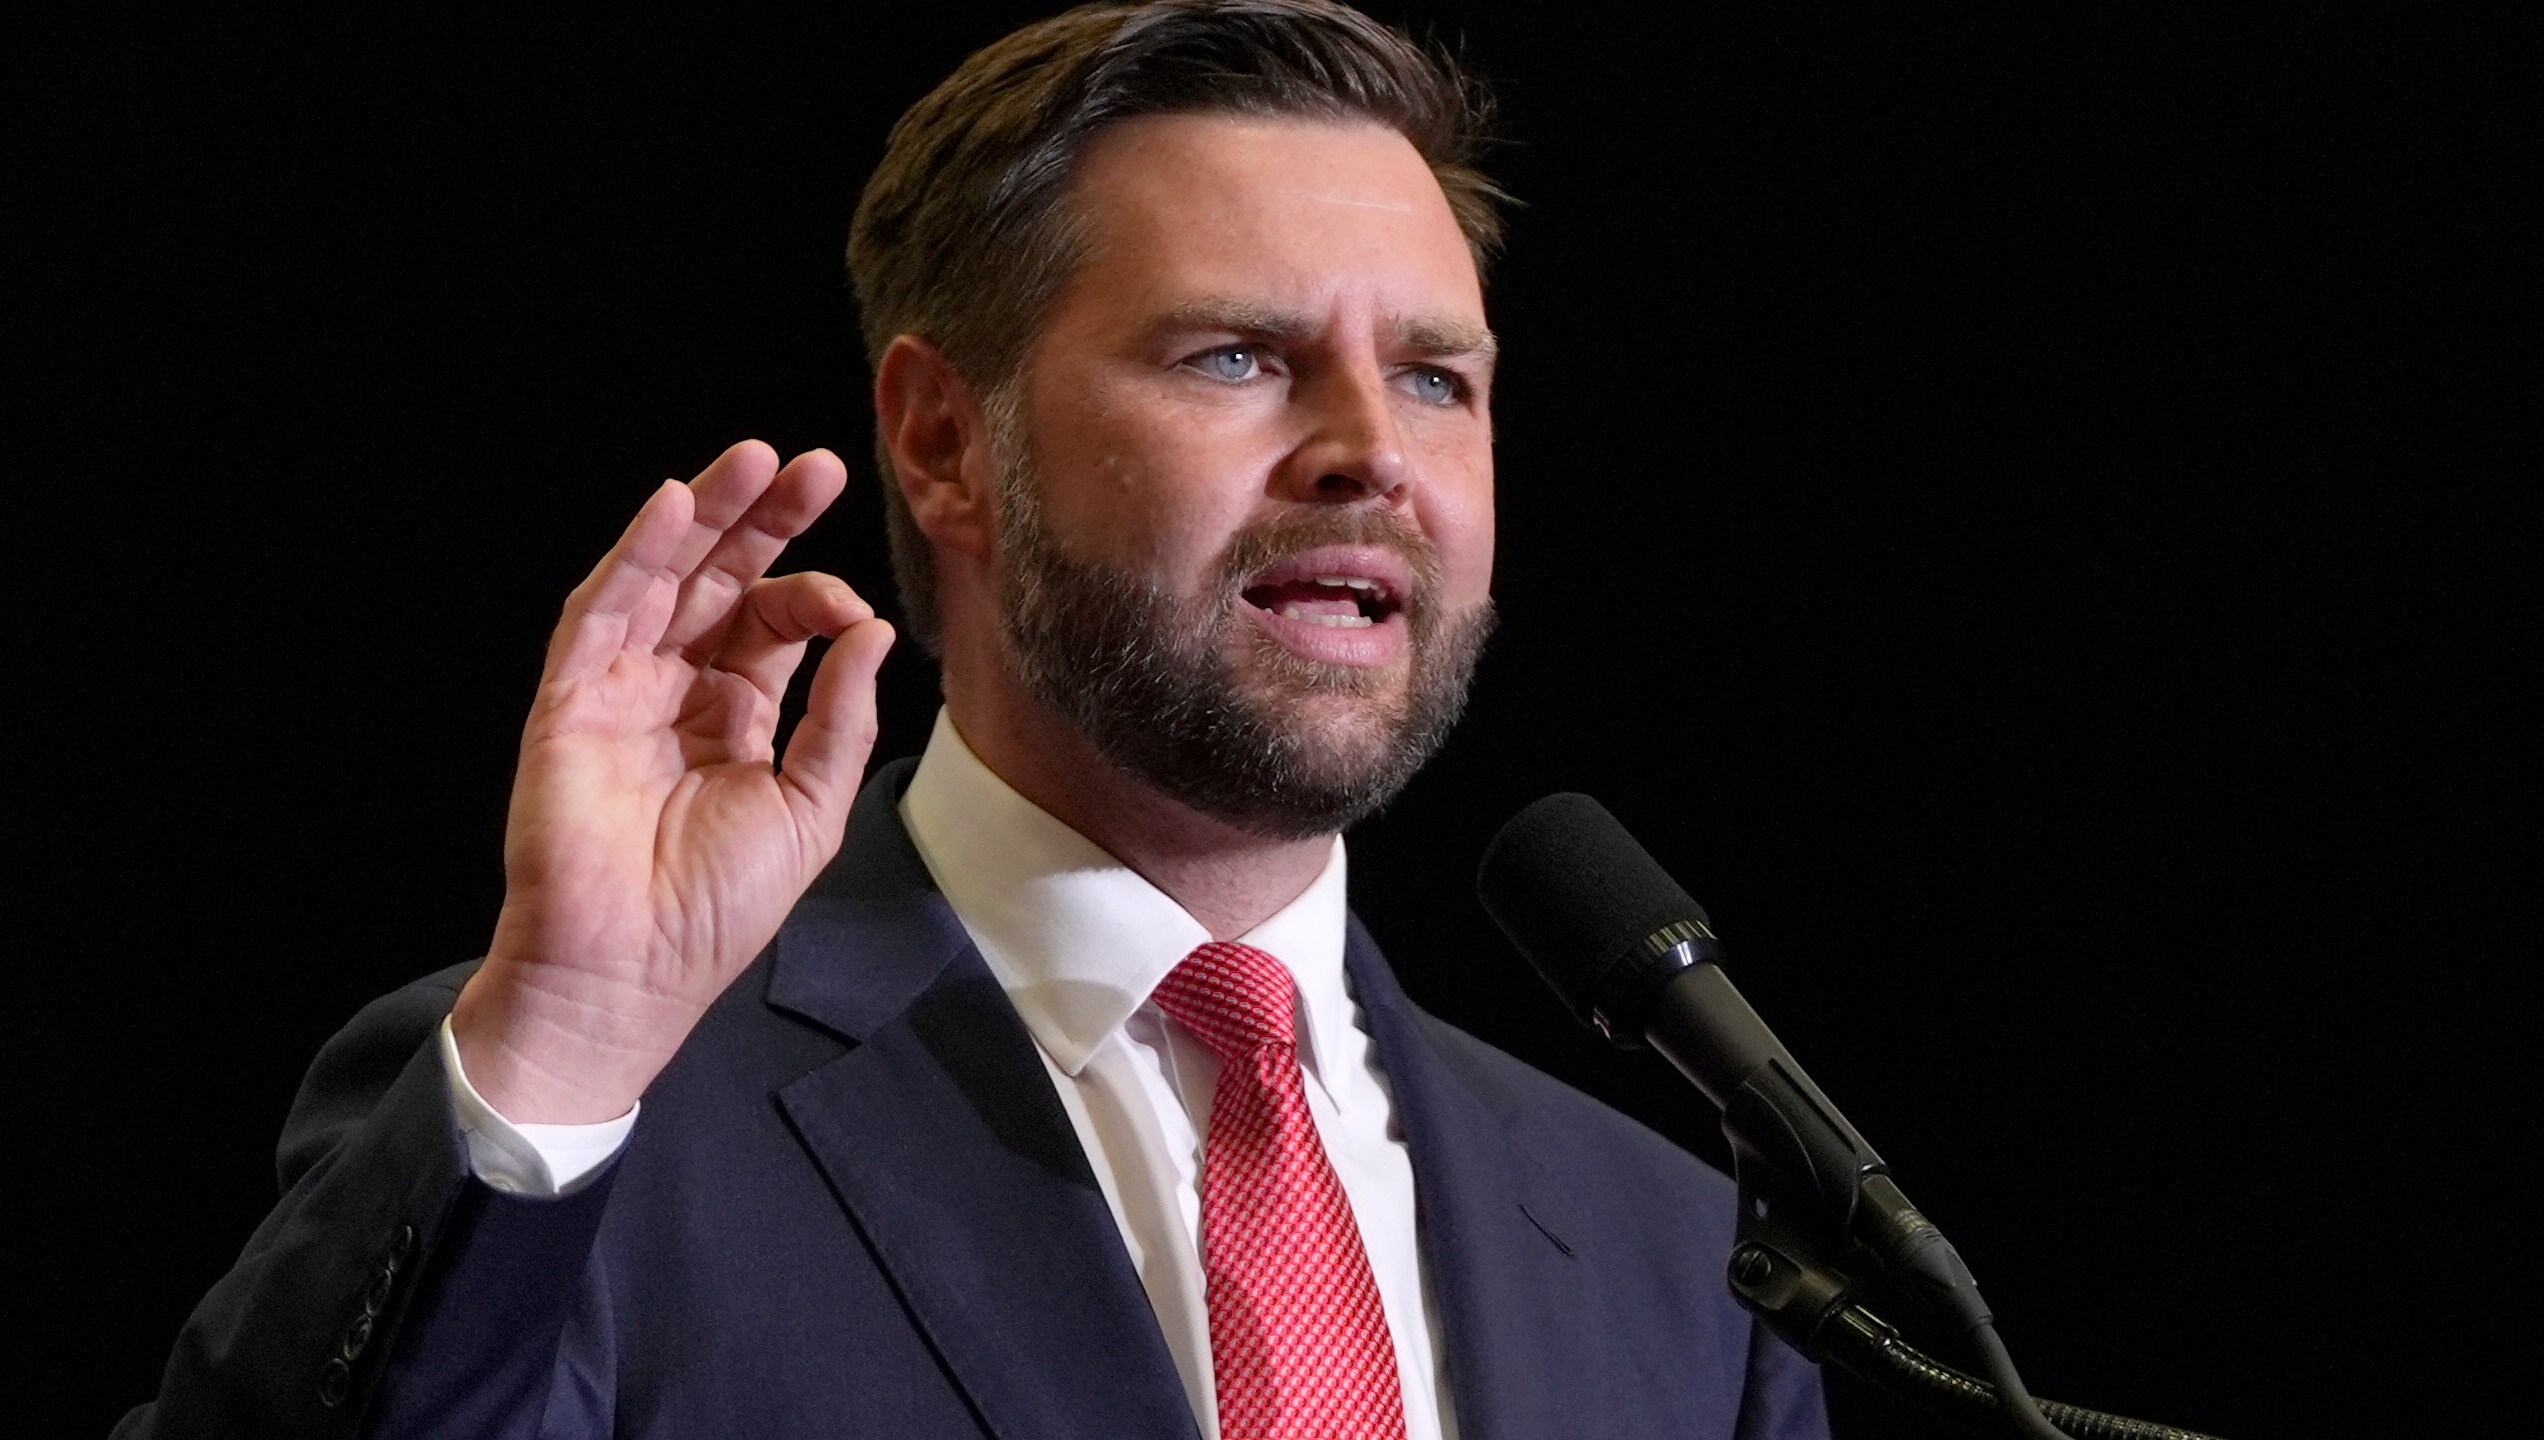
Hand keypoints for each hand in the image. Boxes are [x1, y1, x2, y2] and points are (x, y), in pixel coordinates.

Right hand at [451, 441, 894, 1122]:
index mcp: (734, 716)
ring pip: (662, 579)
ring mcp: (618, 690)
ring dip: (702, 516)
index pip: (773, 625)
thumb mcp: (808, 808)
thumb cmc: (715, 910)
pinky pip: (600, 613)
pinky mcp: (570, 701)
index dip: (813, 596)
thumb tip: (872, 631)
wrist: (631, 973)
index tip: (852, 603)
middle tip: (816, 466)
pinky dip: (634, 558)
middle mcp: (675, 691)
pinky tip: (670, 509)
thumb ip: (839, 719)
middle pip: (720, 582)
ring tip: (750, 459)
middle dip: (764, 521)